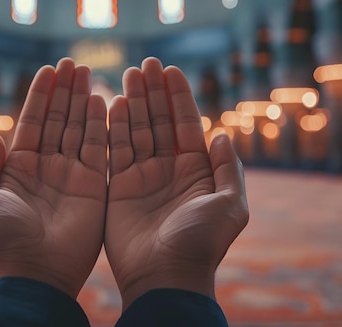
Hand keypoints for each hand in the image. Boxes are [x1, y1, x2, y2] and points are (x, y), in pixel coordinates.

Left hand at [0, 58, 107, 297]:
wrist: (32, 270)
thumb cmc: (2, 237)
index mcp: (20, 167)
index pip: (33, 122)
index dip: (41, 95)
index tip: (50, 68)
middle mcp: (48, 167)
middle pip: (58, 120)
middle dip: (65, 91)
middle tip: (73, 62)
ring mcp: (73, 176)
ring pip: (79, 129)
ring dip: (83, 100)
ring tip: (87, 73)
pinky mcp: (95, 187)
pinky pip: (99, 149)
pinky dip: (101, 125)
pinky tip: (103, 100)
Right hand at [106, 57, 248, 309]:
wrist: (166, 277)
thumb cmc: (201, 245)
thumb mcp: (230, 206)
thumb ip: (229, 169)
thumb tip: (223, 134)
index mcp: (196, 171)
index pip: (186, 124)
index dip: (178, 96)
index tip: (170, 69)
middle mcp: (169, 170)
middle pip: (159, 122)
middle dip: (153, 92)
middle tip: (145, 63)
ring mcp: (142, 178)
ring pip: (136, 131)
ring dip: (133, 102)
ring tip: (128, 74)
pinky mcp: (118, 189)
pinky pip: (115, 151)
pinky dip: (113, 127)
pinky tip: (112, 103)